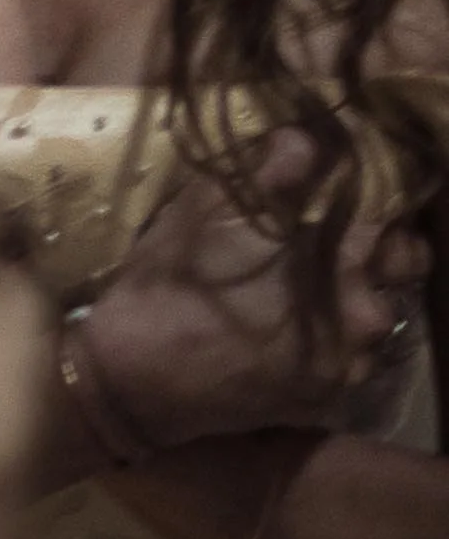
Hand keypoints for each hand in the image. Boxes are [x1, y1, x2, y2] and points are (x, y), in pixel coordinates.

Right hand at [79, 132, 427, 451]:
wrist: (133, 384)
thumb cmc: (168, 287)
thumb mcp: (201, 210)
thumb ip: (266, 171)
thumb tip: (305, 139)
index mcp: (345, 258)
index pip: (391, 208)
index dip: (373, 190)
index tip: (346, 183)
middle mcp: (362, 314)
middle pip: (404, 265)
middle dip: (382, 245)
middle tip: (340, 235)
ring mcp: (346, 364)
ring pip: (380, 317)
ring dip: (358, 297)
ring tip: (316, 288)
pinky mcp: (323, 399)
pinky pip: (351, 362)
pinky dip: (335, 342)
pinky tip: (296, 333)